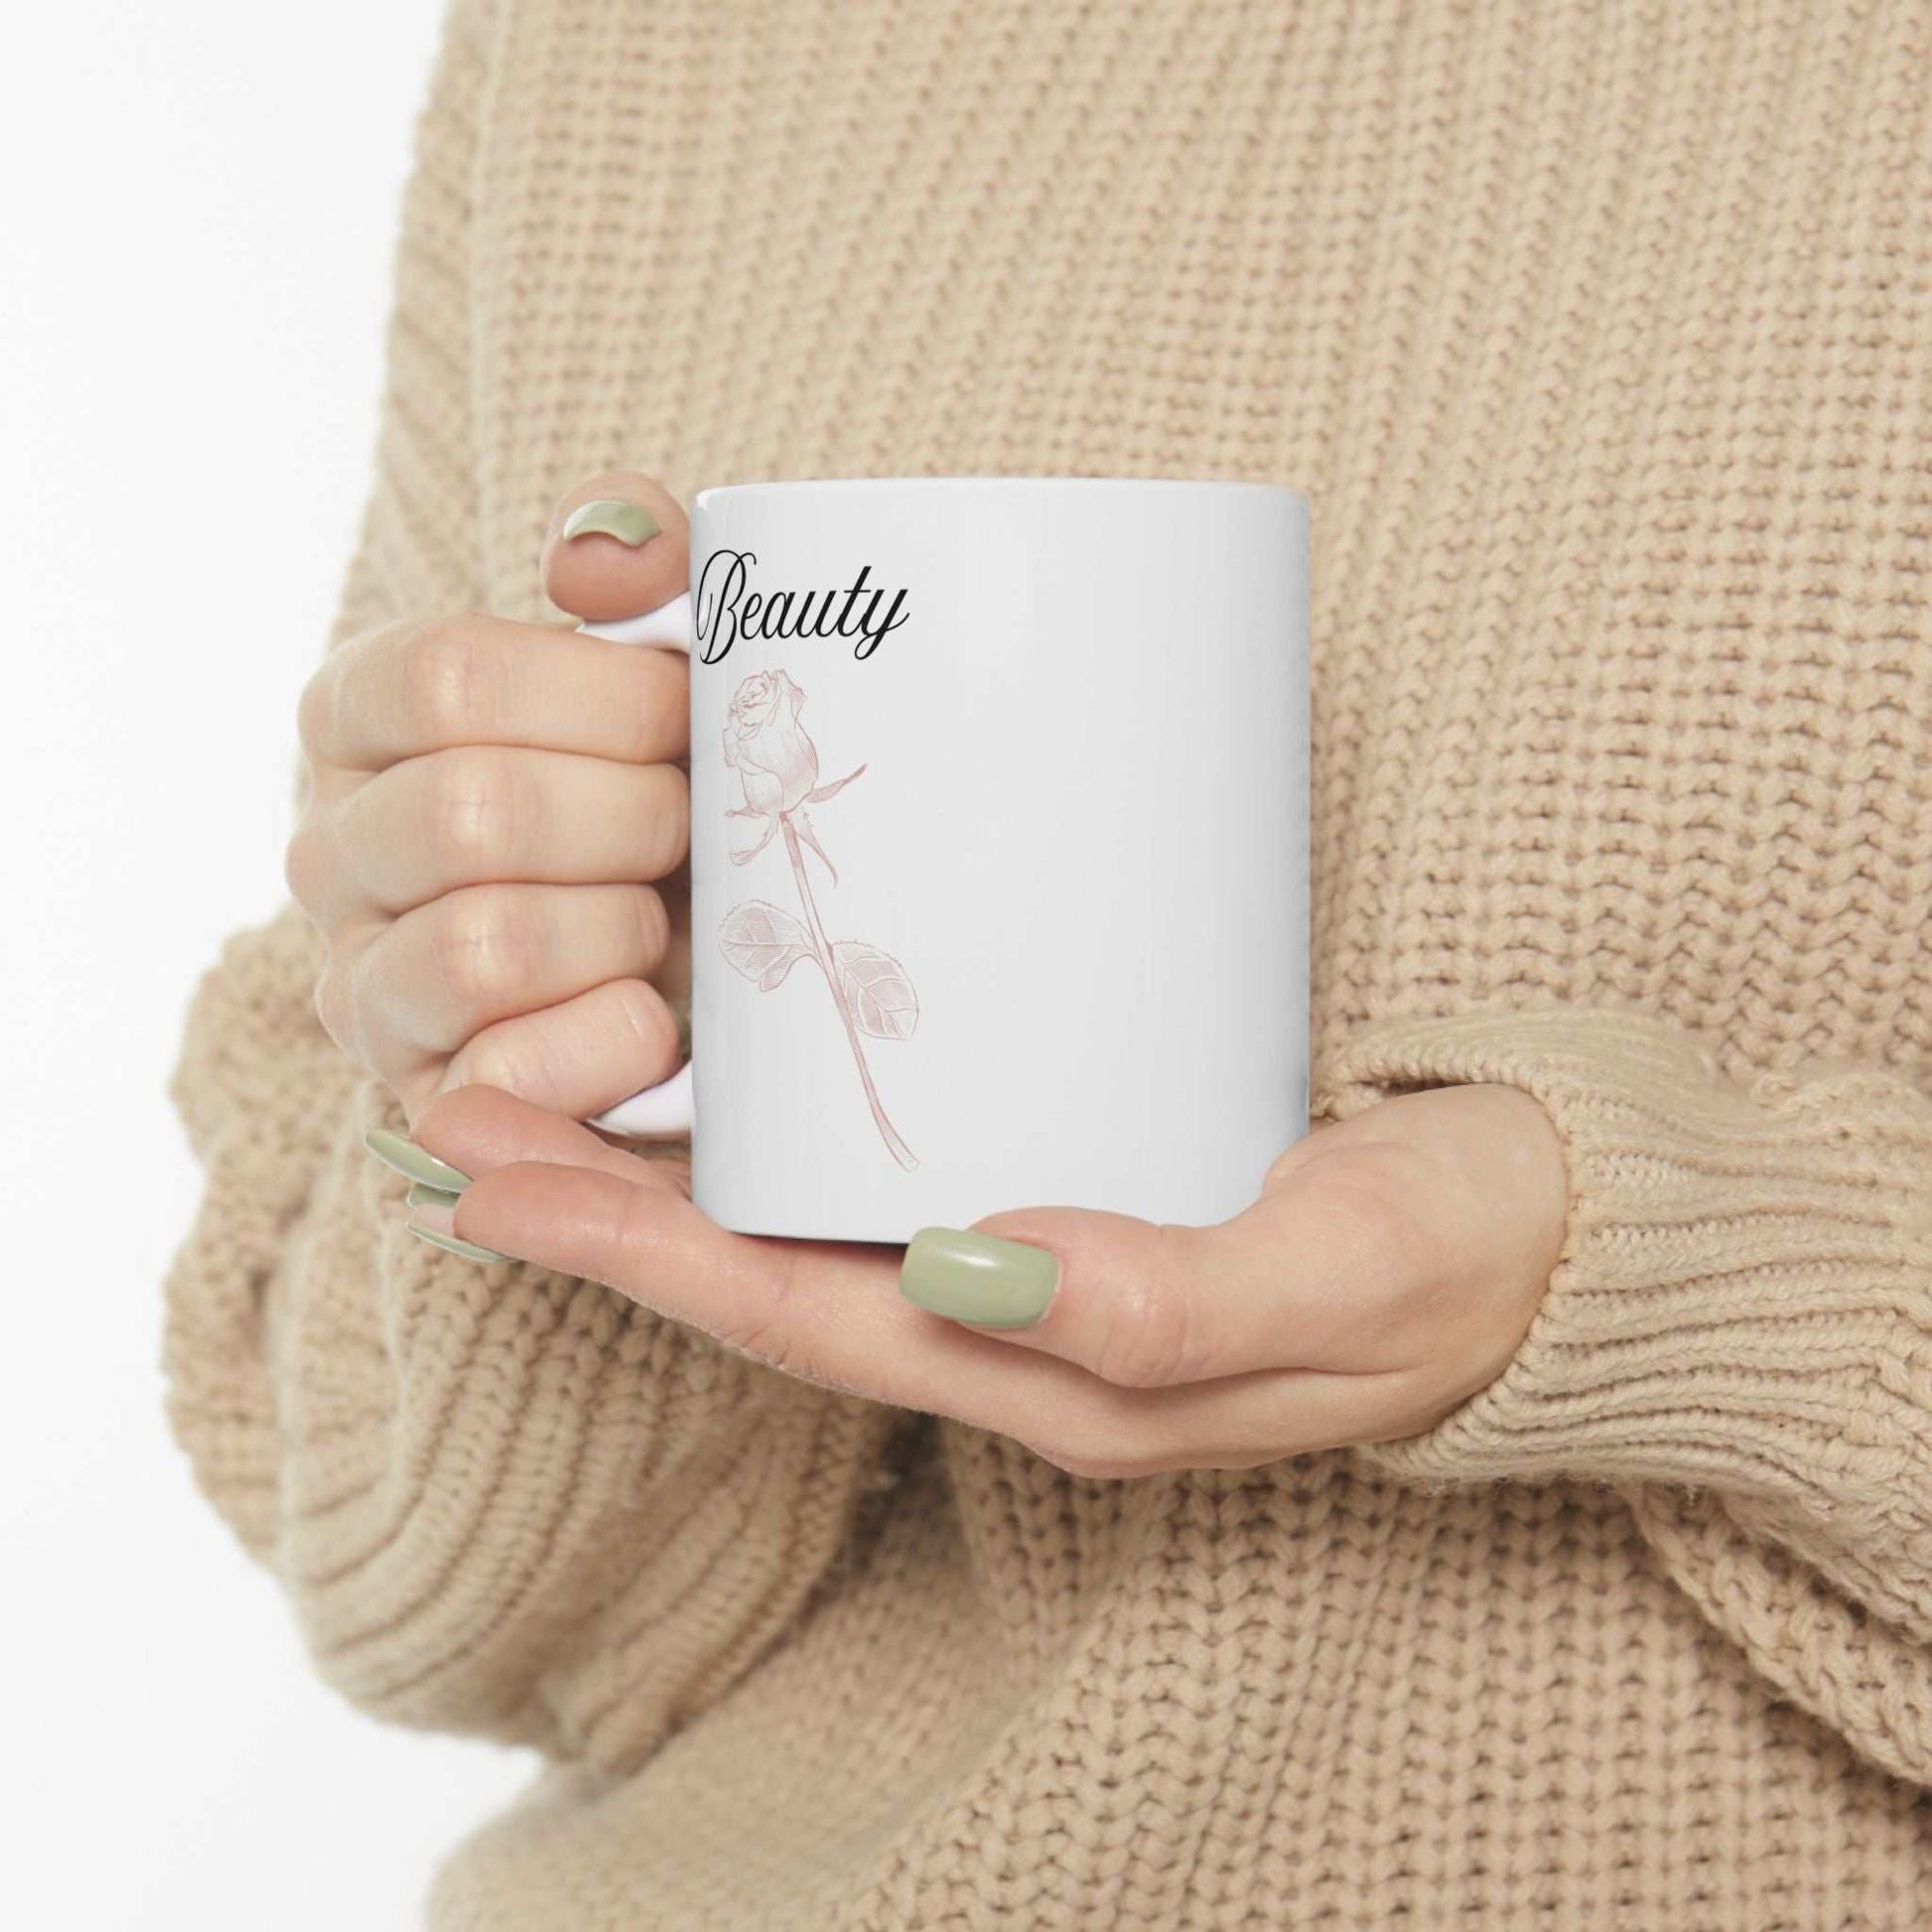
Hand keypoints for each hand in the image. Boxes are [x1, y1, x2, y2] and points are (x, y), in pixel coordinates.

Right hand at [288, 474, 692, 1120]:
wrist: (705, 952)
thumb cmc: (673, 784)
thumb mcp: (669, 656)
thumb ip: (641, 564)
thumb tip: (595, 556)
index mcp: (361, 716)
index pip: (445, 678)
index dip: (603, 698)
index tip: (686, 713)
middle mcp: (330, 849)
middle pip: (470, 814)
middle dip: (631, 820)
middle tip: (691, 826)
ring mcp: (362, 986)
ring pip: (481, 947)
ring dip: (621, 929)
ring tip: (660, 919)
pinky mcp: (424, 1100)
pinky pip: (507, 1075)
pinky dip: (614, 1040)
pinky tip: (656, 1014)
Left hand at [397, 1080, 1568, 1473]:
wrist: (1556, 1236)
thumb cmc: (1458, 1256)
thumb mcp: (1341, 1276)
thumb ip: (1169, 1296)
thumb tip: (974, 1270)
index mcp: (1058, 1374)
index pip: (799, 1319)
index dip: (634, 1254)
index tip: (487, 1176)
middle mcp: (1021, 1335)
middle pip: (768, 1278)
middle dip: (603, 1209)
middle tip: (453, 1112)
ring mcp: (1041, 1272)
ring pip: (813, 1233)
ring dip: (670, 1172)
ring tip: (541, 1086)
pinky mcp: (1080, 1188)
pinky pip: (892, 1181)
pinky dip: (785, 1134)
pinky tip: (739, 1070)